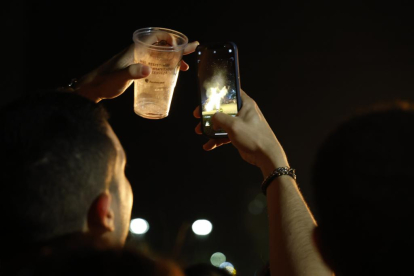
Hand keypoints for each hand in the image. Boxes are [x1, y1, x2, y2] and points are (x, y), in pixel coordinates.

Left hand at [75, 41, 198, 102]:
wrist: (94, 88)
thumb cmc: (105, 81)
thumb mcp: (120, 77)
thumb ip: (132, 73)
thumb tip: (148, 70)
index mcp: (135, 49)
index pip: (156, 37)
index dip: (170, 38)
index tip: (181, 46)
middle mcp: (138, 52)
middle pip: (161, 46)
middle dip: (176, 50)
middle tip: (189, 57)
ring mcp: (138, 61)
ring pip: (159, 55)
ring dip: (172, 59)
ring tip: (183, 68)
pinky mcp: (137, 70)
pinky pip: (155, 64)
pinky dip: (165, 66)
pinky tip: (170, 75)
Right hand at [194, 89, 289, 175]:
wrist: (266, 155)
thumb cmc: (254, 137)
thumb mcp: (233, 125)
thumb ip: (220, 118)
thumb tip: (213, 117)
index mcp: (246, 104)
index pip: (232, 92)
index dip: (219, 93)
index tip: (207, 97)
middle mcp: (243, 112)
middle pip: (223, 109)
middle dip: (210, 114)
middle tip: (199, 116)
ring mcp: (241, 124)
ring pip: (222, 123)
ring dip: (211, 128)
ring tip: (200, 132)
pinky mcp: (239, 135)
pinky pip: (225, 135)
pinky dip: (217, 139)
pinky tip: (209, 145)